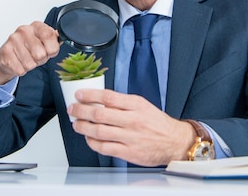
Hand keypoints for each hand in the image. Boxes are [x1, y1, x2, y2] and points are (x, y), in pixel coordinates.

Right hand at [0, 21, 60, 84]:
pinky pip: (21, 69)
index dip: (52, 49)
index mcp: (36, 26)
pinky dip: (21, 70)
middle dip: (41, 60)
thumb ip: (54, 39)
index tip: (50, 51)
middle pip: (41, 54)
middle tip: (35, 56)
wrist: (7, 56)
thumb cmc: (28, 48)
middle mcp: (24, 30)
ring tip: (26, 59)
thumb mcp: (43, 41)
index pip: (49, 35)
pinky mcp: (5, 53)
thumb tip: (65, 37)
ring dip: (30, 66)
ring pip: (30, 64)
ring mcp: (13, 40)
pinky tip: (18, 63)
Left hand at [68, 89, 195, 165]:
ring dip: (83, 127)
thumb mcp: (142, 105)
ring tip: (76, 124)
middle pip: (100, 114)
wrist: (174, 141)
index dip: (90, 95)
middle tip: (72, 109)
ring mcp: (130, 137)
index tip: (79, 94)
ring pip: (99, 132)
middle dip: (81, 111)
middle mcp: (133, 121)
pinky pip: (105, 148)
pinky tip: (89, 138)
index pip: (108, 97)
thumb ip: (122, 103)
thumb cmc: (156, 122)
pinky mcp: (129, 153)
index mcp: (136, 105)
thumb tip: (98, 100)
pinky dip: (93, 142)